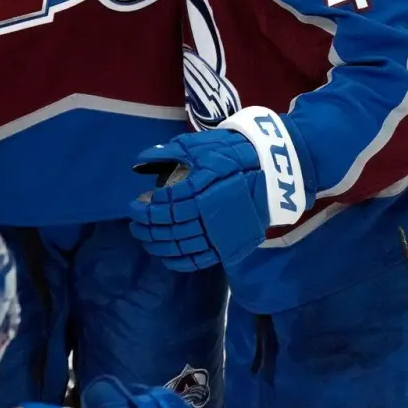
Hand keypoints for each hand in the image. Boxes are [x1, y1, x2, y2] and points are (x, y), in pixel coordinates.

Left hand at [129, 107, 312, 271]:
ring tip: (145, 240)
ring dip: (158, 245)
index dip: (144, 209)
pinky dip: (180, 261)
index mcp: (199, 191)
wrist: (273, 169)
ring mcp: (221, 233)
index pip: (163, 207)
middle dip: (147, 228)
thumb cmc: (233, 152)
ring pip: (182, 246)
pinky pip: (201, 259)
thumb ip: (168, 154)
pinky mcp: (231, 244)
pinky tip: (166, 257)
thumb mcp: (199, 145)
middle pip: (169, 228)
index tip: (133, 206)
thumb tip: (139, 162)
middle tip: (134, 224)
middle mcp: (209, 216)